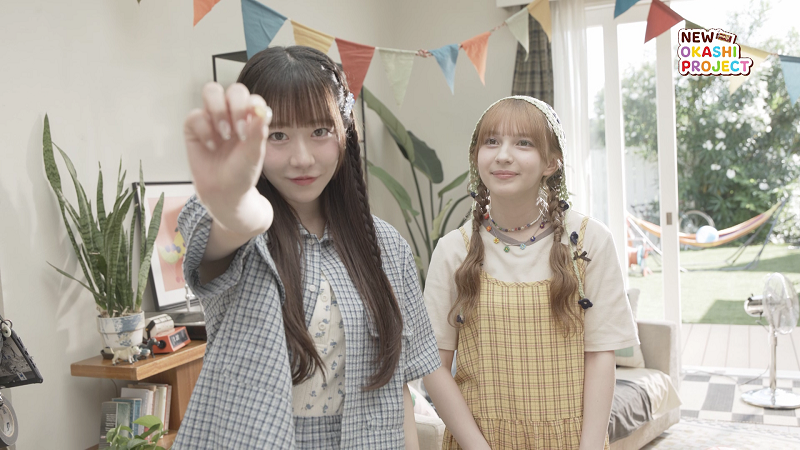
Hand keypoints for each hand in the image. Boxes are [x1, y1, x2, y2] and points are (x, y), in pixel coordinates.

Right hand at [184, 82, 271, 212]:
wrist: (224, 191)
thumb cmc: (241, 172)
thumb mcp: (254, 154)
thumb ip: (257, 131)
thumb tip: (261, 110)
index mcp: (250, 118)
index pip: (252, 98)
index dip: (252, 106)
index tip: (253, 126)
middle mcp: (232, 113)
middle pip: (234, 90)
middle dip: (236, 107)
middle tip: (239, 132)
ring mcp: (212, 117)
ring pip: (211, 91)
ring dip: (219, 111)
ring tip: (225, 135)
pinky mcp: (194, 126)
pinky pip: (195, 115)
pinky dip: (205, 131)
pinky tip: (212, 147)